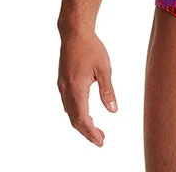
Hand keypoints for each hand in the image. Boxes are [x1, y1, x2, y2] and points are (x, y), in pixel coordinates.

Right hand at [57, 30, 116, 145]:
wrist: (74, 32)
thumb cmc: (91, 47)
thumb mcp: (104, 68)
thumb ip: (107, 90)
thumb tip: (113, 110)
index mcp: (76, 89)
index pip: (83, 119)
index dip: (91, 133)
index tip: (101, 141)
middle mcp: (66, 90)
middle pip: (74, 119)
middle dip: (87, 132)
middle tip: (100, 140)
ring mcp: (62, 86)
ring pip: (70, 112)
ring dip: (81, 123)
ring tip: (95, 130)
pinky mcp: (62, 81)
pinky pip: (67, 104)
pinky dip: (76, 113)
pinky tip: (85, 113)